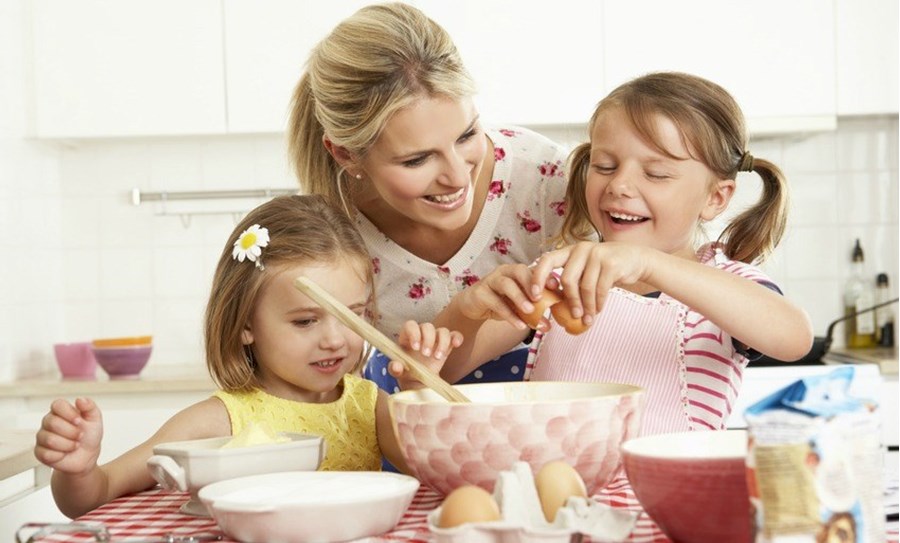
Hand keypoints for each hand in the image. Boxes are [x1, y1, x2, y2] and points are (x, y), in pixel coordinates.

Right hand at [34, 397, 102, 474]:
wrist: (87, 455)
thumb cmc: (89, 435)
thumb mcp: (95, 418)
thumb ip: (89, 406)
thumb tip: (80, 400)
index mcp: (60, 411)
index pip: (57, 405)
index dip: (69, 414)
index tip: (79, 421)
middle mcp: (48, 422)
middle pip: (53, 423)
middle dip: (72, 432)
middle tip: (80, 435)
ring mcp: (42, 437)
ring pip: (50, 440)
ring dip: (68, 445)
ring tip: (74, 444)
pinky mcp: (39, 452)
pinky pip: (47, 454)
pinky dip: (61, 455)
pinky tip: (65, 453)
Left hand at [388, 321, 462, 389]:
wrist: (419, 380)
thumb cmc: (407, 372)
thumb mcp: (398, 371)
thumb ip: (395, 368)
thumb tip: (396, 366)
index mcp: (407, 337)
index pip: (410, 325)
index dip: (414, 333)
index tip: (416, 347)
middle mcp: (422, 334)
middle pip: (427, 326)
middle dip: (428, 340)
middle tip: (426, 355)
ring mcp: (435, 338)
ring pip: (442, 330)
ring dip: (442, 342)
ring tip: (438, 358)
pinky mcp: (447, 345)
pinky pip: (454, 335)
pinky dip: (457, 337)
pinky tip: (456, 344)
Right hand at [453, 263, 550, 329]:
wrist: (474, 306)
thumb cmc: (500, 302)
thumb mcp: (518, 306)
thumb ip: (534, 313)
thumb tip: (548, 326)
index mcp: (518, 272)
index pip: (533, 269)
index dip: (545, 276)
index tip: (557, 287)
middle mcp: (505, 272)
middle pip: (519, 271)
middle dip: (531, 283)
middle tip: (540, 298)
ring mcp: (491, 280)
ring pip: (506, 284)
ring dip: (519, 297)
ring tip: (530, 311)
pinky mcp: (480, 292)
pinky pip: (495, 302)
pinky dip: (508, 314)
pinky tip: (519, 325)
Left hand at [531, 241, 653, 321]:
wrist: (635, 259)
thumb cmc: (605, 268)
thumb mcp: (585, 270)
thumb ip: (571, 281)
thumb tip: (551, 304)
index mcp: (569, 251)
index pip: (547, 260)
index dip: (538, 278)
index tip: (535, 296)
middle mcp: (581, 249)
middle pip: (567, 279)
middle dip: (570, 301)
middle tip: (573, 316)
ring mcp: (597, 254)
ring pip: (585, 287)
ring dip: (586, 307)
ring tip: (587, 318)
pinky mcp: (611, 263)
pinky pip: (600, 289)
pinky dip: (598, 303)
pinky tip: (598, 310)